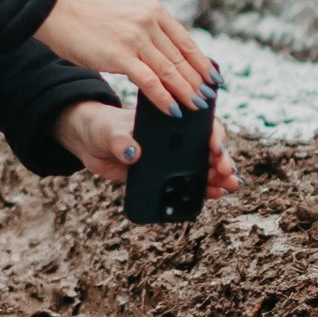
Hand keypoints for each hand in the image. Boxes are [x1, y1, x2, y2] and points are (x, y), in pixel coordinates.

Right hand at [36, 0, 214, 111]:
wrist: (59, 13)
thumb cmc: (90, 20)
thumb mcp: (127, 17)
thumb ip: (148, 31)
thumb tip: (167, 56)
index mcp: (154, 11)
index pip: (186, 41)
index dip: (203, 63)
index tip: (214, 79)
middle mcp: (149, 22)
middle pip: (181, 58)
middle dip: (197, 82)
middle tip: (208, 100)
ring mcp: (135, 38)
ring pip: (170, 71)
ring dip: (186, 92)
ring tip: (197, 108)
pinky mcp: (119, 55)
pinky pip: (150, 82)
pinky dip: (164, 98)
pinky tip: (172, 110)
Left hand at [57, 98, 238, 197]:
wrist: (90, 142)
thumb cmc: (103, 128)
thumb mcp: (109, 132)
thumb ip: (120, 141)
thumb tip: (133, 152)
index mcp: (168, 121)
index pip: (200, 124)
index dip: (214, 136)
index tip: (216, 149)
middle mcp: (175, 139)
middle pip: (207, 148)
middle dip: (222, 160)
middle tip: (227, 174)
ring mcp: (172, 158)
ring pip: (202, 167)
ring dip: (218, 177)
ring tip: (227, 188)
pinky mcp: (164, 176)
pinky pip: (187, 183)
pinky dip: (202, 190)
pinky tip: (212, 195)